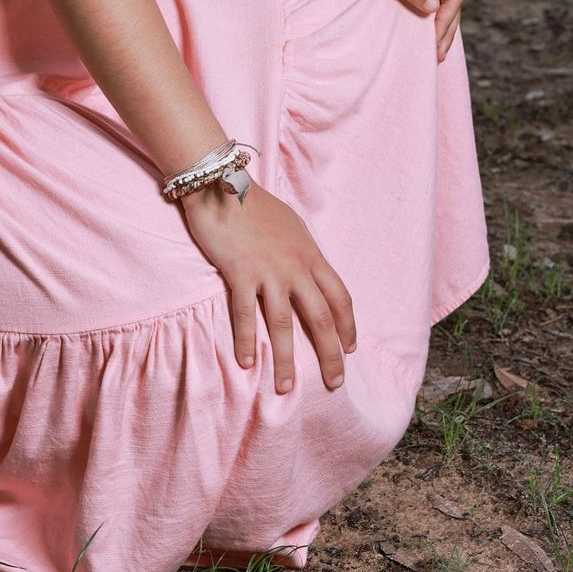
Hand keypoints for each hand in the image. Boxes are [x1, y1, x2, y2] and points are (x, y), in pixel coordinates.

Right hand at [178, 177, 354, 393]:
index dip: (348, 326)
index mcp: (310, 255)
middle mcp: (295, 267)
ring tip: (286, 388)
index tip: (350, 349)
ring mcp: (268, 271)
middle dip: (330, 354)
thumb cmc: (254, 204)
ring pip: (282, 324)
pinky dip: (245, 340)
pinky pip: (244, 314)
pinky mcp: (239, 273)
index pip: (340, 297)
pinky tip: (246, 362)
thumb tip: (306, 271)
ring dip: (286, 359)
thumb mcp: (291, 225)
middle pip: (321, 317)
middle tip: (335, 382)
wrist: (223, 183)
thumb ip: (301, 251)